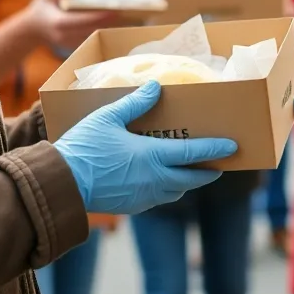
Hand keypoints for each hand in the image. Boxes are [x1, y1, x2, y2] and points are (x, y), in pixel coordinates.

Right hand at [27, 0, 122, 50]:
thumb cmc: (40, 9)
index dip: (101, 16)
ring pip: (93, 37)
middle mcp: (65, 35)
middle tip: (126, 14)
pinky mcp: (72, 47)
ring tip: (125, 21)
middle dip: (109, 23)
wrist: (30, 31)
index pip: (85, 20)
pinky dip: (101, 34)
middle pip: (93, 30)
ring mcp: (68, 43)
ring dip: (108, 30)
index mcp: (60, 23)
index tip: (116, 10)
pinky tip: (113, 27)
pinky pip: (89, 40)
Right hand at [54, 81, 237, 214]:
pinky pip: (159, 199)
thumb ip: (136, 103)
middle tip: (220, 165)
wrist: (61, 184)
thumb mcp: (109, 117)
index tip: (233, 147)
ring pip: (176, 192)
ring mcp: (144, 196)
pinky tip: (163, 183)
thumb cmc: (84, 147)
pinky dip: (168, 191)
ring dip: (188, 183)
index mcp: (152, 156)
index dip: (215, 150)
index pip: (193, 154)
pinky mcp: (132, 207)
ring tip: (193, 173)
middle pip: (191, 179)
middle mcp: (154, 180)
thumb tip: (156, 87)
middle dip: (208, 172)